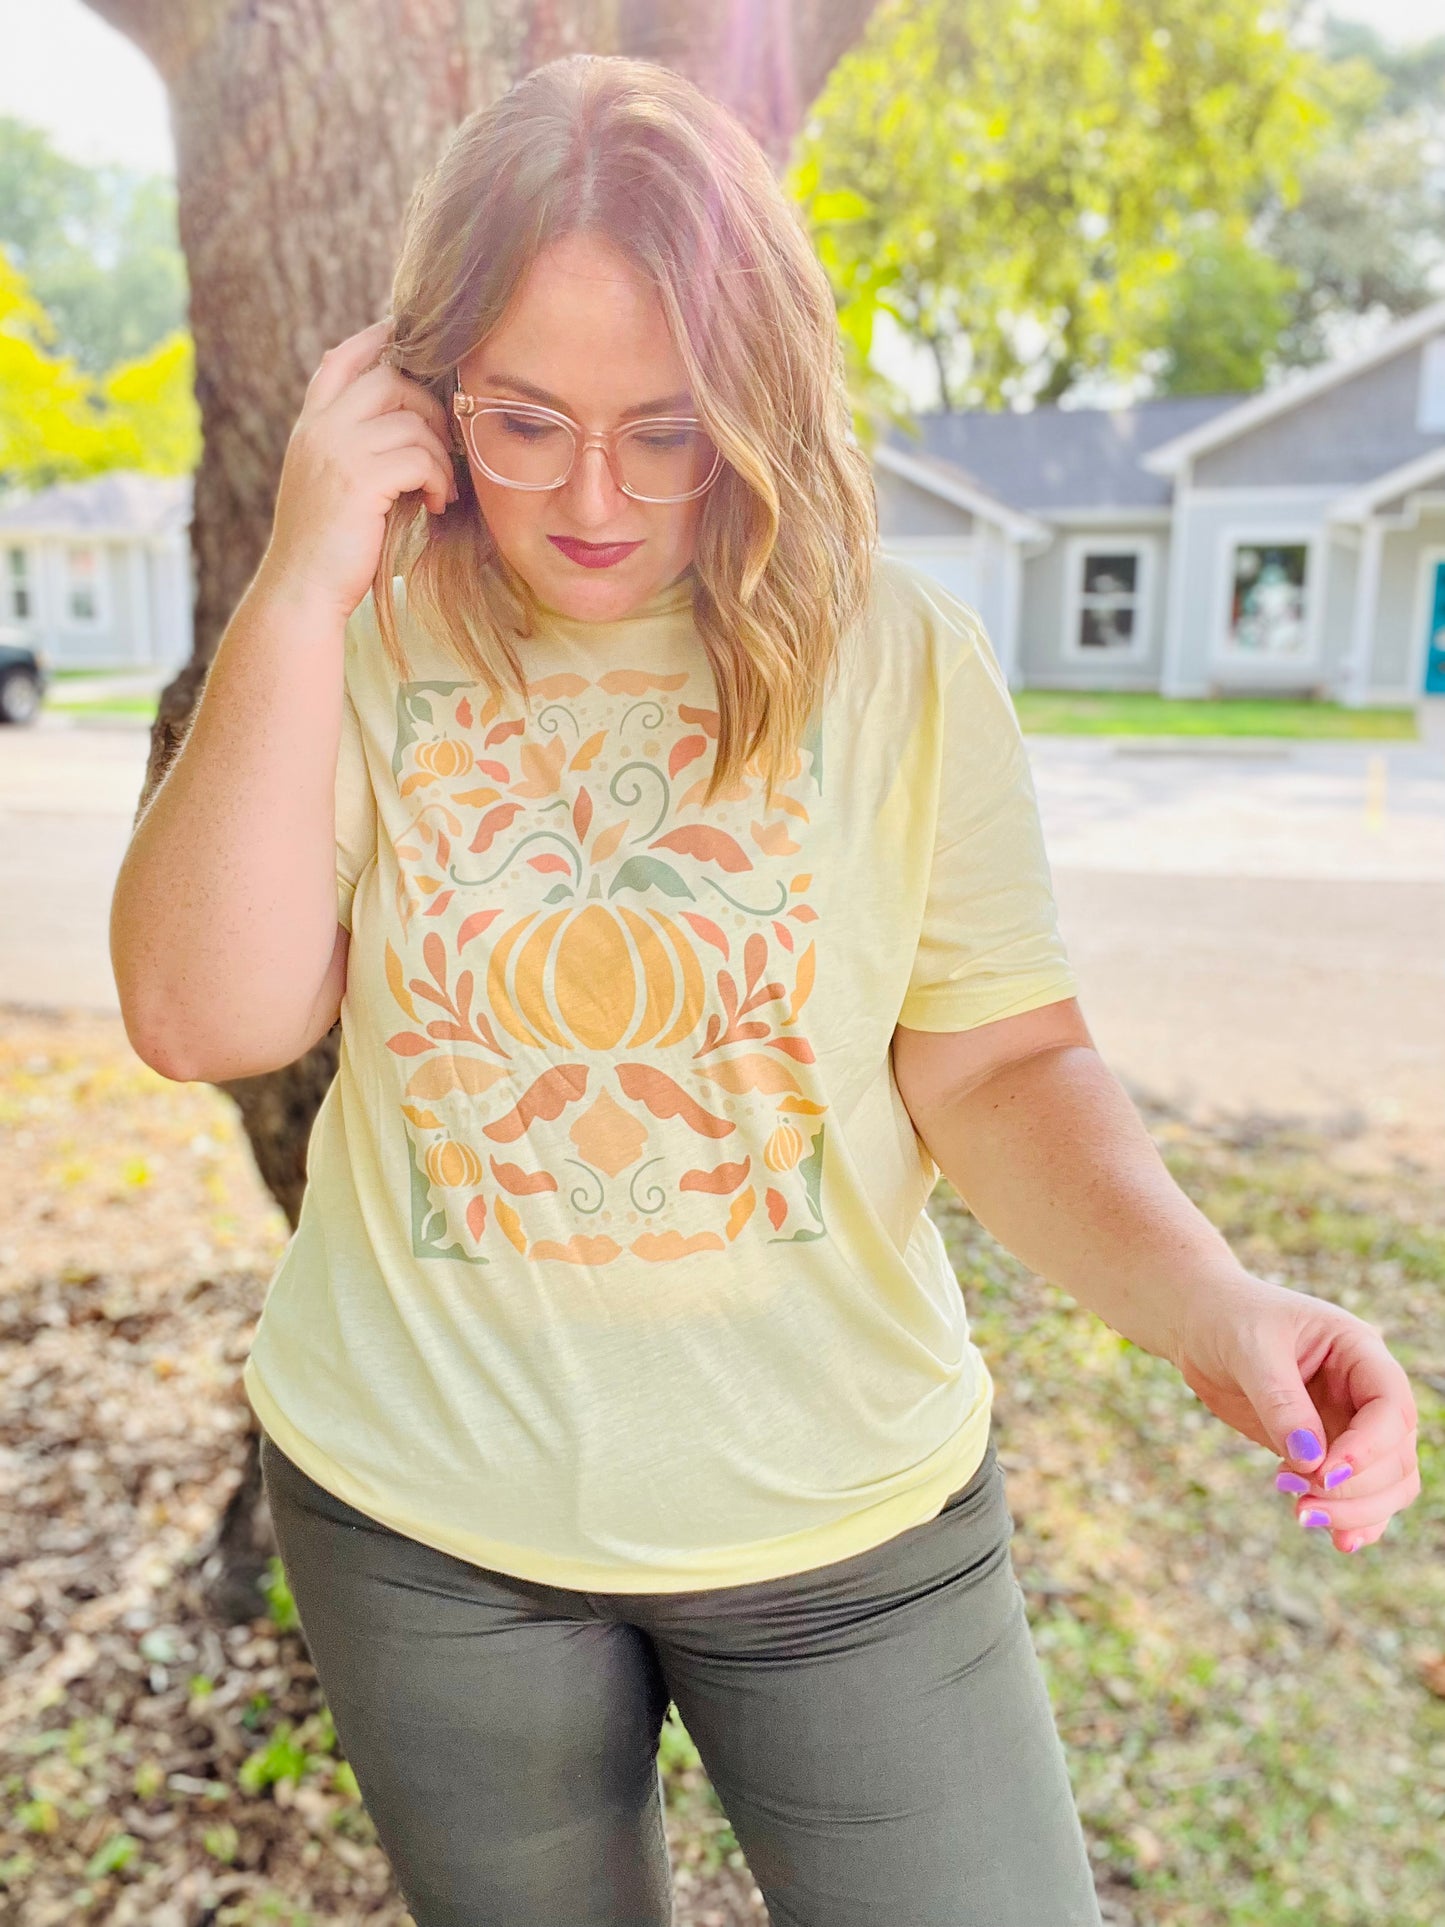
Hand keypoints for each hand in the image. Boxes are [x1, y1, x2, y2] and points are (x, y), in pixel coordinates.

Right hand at [259, 317, 458, 623]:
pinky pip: (419, 456)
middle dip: (428, 407)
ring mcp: (336, 450)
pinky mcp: (359, 478)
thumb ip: (354, 448)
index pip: (341, 359)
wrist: (302, 591)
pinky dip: (438, 479)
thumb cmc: (329, 547)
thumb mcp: (331, 484)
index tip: (411, 336)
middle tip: (442, 448)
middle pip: (388, 378)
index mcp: (310, 426)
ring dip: (438, 453)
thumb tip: (408, 422)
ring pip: (411, 419)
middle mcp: (319, 428)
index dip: (378, 338)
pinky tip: (435, 504)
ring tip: (440, 488)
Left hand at [1169, 1273, 1419, 1553]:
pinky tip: (1335, 1539)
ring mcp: (1349, 1423)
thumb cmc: (1227, 1320)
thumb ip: (1281, 1403)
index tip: (1325, 1475)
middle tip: (1302, 1500)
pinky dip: (1353, 1520)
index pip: (1391, 1407)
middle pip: (1396, 1456)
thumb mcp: (1250, 1349)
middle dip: (1357, 1489)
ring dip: (1355, 1511)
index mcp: (1359, 1351)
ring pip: (1387, 1483)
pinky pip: (1358, 1494)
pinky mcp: (1326, 1451)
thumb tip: (1311, 1463)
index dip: (1369, 1449)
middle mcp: (1364, 1391)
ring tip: (1302, 1514)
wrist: (1198, 1326)